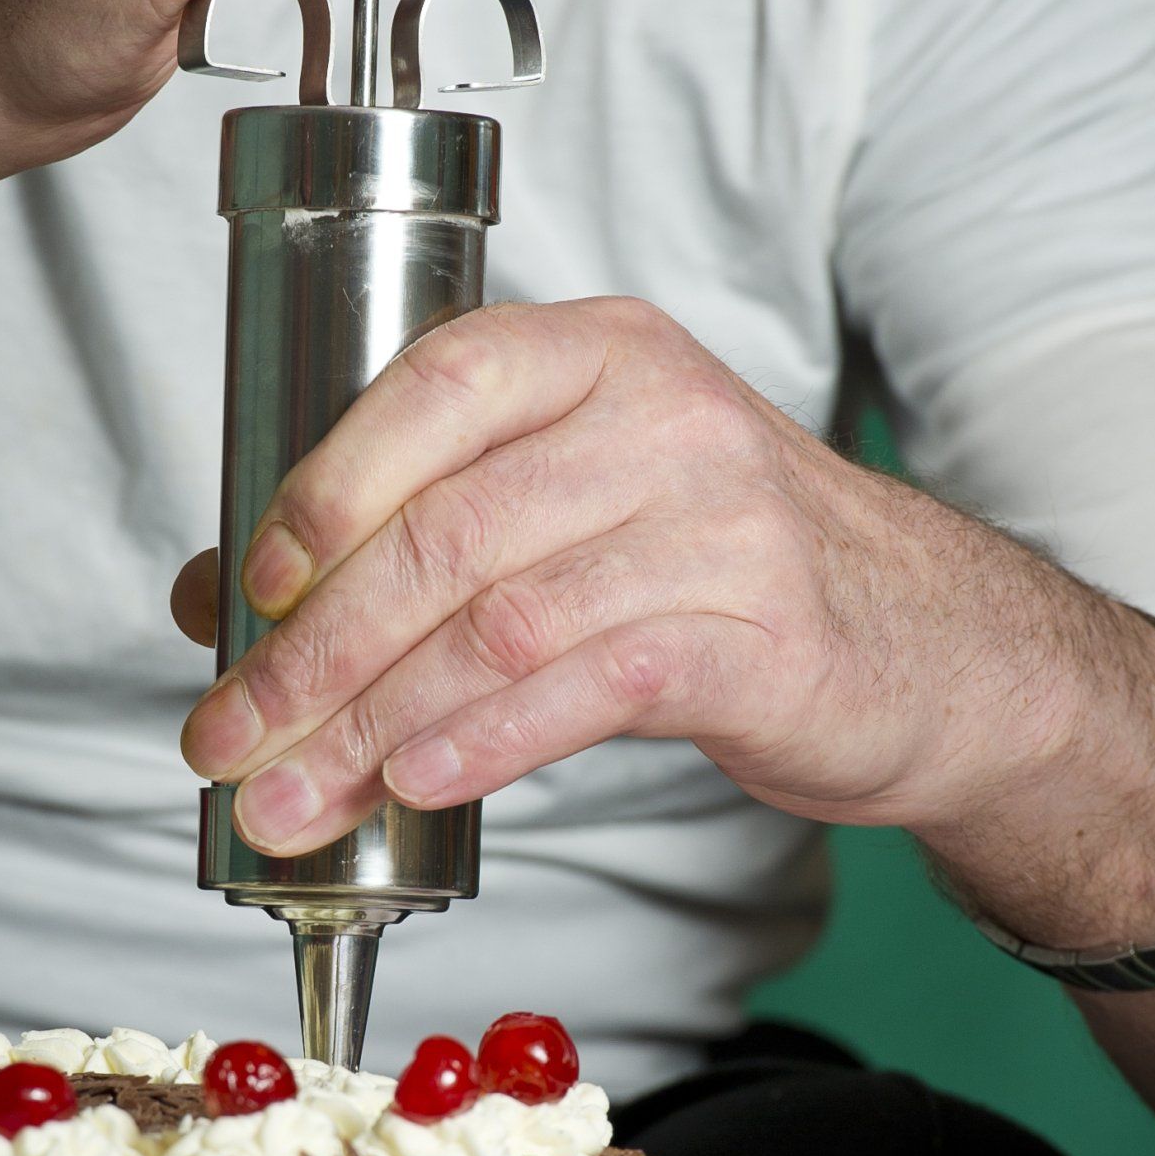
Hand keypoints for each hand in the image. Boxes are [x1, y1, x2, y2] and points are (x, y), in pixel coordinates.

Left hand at [172, 299, 1154, 932]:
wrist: (931, 646)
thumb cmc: (720, 572)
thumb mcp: (572, 513)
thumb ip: (414, 534)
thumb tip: (222, 600)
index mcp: (600, 355)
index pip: (438, 384)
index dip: (324, 487)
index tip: (246, 591)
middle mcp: (664, 419)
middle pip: (447, 531)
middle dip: (312, 651)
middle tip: (229, 738)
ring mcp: (724, 525)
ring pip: (502, 622)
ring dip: (371, 725)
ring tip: (293, 800)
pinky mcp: (764, 636)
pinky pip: (593, 686)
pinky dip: (485, 741)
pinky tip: (416, 784)